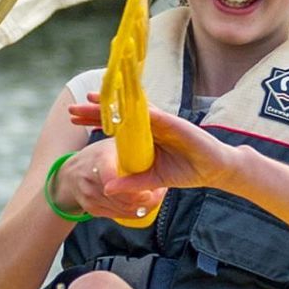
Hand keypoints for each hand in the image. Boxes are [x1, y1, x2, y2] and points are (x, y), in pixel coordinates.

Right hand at [55, 136, 165, 223]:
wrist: (73, 172)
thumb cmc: (99, 155)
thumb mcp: (112, 145)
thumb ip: (130, 144)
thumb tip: (155, 137)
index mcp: (99, 161)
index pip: (112, 179)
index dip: (132, 188)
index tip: (150, 189)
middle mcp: (91, 181)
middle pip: (123, 199)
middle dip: (147, 198)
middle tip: (161, 191)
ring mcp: (90, 197)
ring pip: (124, 210)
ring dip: (144, 205)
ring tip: (155, 195)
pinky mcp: (93, 210)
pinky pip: (120, 215)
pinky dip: (134, 211)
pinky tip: (143, 202)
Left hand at [68, 98, 238, 195]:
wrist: (215, 169)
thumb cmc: (188, 170)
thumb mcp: (154, 180)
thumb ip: (131, 182)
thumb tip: (107, 188)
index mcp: (145, 137)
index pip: (116, 126)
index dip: (96, 120)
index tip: (74, 119)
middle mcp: (151, 125)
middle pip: (119, 115)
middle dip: (96, 111)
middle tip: (72, 108)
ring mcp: (163, 122)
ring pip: (133, 111)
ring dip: (113, 105)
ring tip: (92, 100)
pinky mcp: (176, 124)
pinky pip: (156, 116)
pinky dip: (141, 112)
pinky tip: (124, 107)